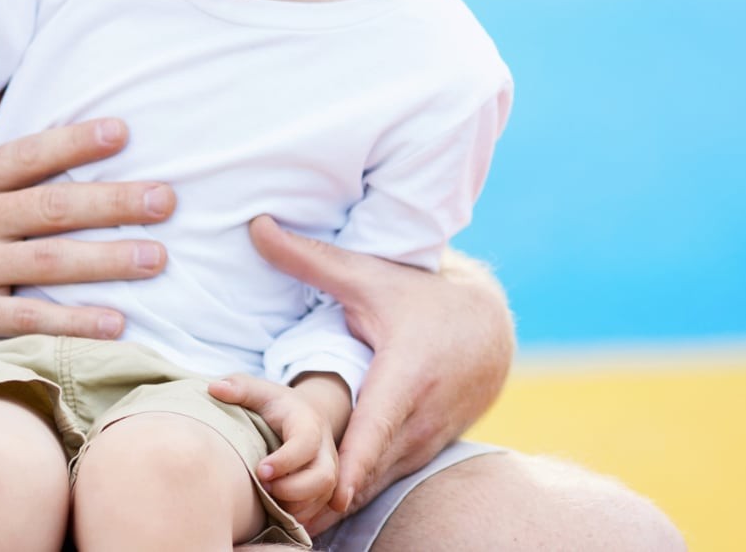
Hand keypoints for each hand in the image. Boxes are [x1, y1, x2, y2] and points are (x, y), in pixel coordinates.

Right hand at [0, 118, 175, 364]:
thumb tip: (4, 88)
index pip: (24, 155)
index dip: (74, 142)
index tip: (123, 131)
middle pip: (50, 207)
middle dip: (113, 201)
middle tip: (167, 199)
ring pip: (48, 262)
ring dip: (108, 260)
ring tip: (159, 257)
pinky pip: (28, 321)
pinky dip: (74, 322)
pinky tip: (117, 322)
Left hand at [208, 374, 341, 530]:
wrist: (301, 414)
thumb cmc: (273, 405)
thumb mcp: (258, 391)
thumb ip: (239, 388)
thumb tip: (214, 388)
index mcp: (307, 423)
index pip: (306, 442)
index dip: (285, 460)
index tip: (260, 470)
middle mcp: (324, 449)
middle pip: (323, 476)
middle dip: (293, 490)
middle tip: (264, 488)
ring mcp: (328, 469)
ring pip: (323, 497)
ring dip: (296, 506)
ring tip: (268, 502)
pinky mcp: (325, 487)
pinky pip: (320, 509)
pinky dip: (300, 516)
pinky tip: (278, 513)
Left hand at [248, 215, 512, 517]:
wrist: (488, 327)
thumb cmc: (420, 297)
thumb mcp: (367, 275)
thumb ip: (310, 259)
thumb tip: (256, 225)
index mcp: (405, 373)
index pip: (379, 426)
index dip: (356, 461)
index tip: (333, 492)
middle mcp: (421, 416)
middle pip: (372, 469)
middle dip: (329, 495)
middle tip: (283, 514)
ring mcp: (426, 441)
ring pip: (378, 483)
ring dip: (337, 506)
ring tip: (292, 526)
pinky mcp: (423, 454)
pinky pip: (384, 483)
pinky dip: (353, 500)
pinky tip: (316, 519)